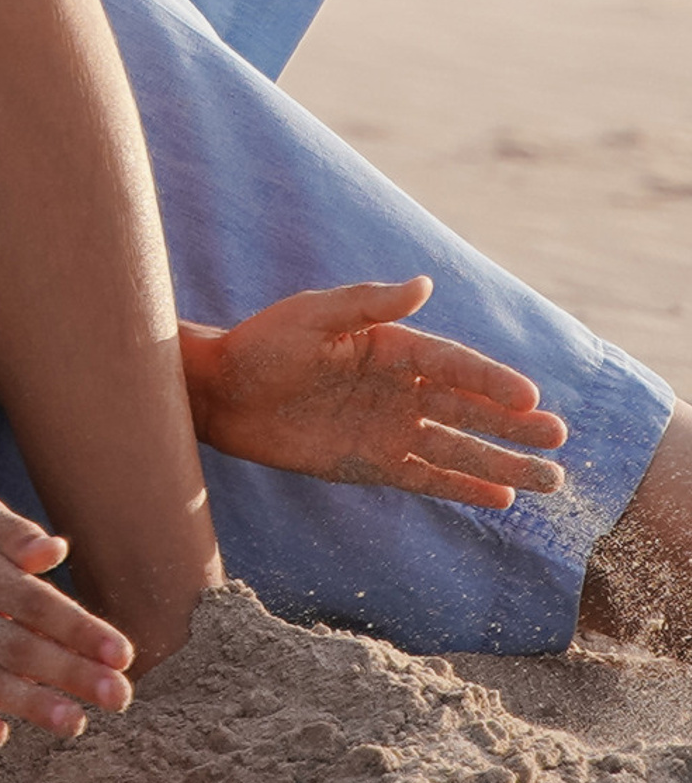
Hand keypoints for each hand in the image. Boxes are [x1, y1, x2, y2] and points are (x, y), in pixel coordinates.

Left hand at [182, 280, 568, 507]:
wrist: (223, 395)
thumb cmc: (263, 344)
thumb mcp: (313, 316)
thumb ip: (369, 302)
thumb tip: (425, 284)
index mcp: (389, 346)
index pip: (453, 365)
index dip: (492, 382)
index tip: (532, 399)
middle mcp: (398, 388)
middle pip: (468, 409)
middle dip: (514, 426)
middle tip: (560, 441)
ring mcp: (389, 428)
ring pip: (458, 448)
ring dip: (502, 463)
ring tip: (550, 480)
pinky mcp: (373, 464)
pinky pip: (427, 478)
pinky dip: (463, 487)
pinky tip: (500, 498)